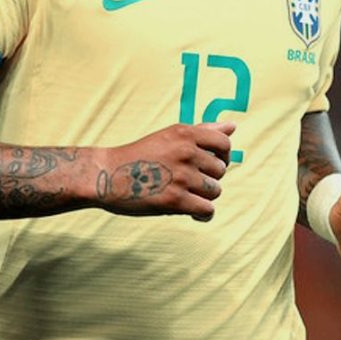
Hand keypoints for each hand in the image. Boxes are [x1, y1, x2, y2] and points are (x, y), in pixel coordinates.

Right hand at [96, 122, 235, 222]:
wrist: (107, 174)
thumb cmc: (140, 155)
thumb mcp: (170, 136)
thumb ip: (202, 131)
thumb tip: (233, 125)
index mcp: (184, 133)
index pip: (224, 142)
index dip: (222, 154)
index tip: (210, 162)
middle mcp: (186, 152)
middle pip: (221, 170)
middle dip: (209, 178)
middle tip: (189, 180)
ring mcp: (182, 176)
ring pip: (215, 191)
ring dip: (204, 196)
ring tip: (187, 194)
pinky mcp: (176, 200)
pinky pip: (207, 210)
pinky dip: (201, 214)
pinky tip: (190, 211)